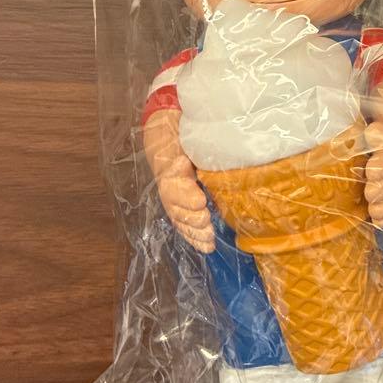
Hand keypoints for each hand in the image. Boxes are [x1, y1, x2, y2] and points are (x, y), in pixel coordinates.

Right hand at [143, 107, 214, 252]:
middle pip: (176, 205)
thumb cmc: (187, 139)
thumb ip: (199, 141)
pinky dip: (194, 238)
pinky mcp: (179, 209)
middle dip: (192, 217)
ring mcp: (173, 199)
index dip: (186, 194)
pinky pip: (183, 226)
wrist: (171, 142)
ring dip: (194, 232)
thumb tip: (212, 142)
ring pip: (180, 219)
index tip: (200, 201)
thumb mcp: (192, 136)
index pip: (174, 183)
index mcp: (172, 166)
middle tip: (206, 222)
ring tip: (209, 239)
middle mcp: (170, 185)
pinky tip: (206, 246)